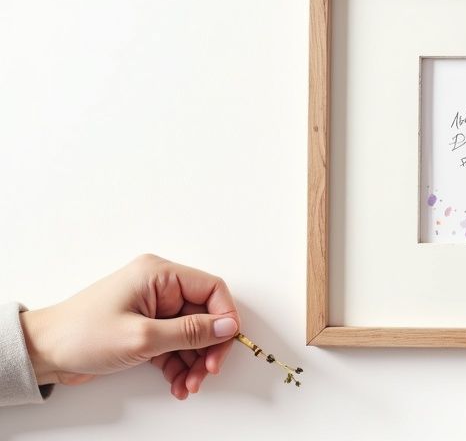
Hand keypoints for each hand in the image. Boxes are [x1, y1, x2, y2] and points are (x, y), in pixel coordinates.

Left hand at [19, 254, 239, 399]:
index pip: (211, 288)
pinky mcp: (145, 328)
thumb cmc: (82, 336)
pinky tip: (177, 384)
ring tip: (189, 385)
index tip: (225, 344)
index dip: (225, 316)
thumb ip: (190, 332)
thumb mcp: (143, 337)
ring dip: (194, 362)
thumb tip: (227, 327)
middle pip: (204, 315)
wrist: (42, 353)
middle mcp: (159, 287)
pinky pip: (174, 345)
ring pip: (191, 334)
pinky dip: (179, 365)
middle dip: (208, 347)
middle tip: (206, 372)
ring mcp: (152, 309)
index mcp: (159, 275)